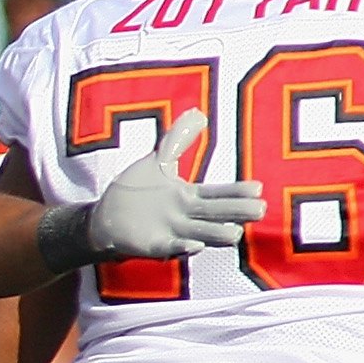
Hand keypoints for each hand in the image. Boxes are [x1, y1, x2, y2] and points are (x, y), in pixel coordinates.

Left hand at [83, 108, 266, 258]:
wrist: (105, 218)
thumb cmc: (136, 192)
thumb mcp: (159, 161)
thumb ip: (178, 140)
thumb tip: (199, 114)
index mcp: (190, 197)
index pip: (219, 193)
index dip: (237, 191)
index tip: (257, 188)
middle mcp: (187, 217)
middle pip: (217, 214)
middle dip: (237, 212)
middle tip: (259, 209)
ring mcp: (173, 233)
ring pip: (202, 234)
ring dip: (217, 233)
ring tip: (234, 233)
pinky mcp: (155, 245)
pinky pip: (171, 248)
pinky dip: (183, 247)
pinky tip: (194, 244)